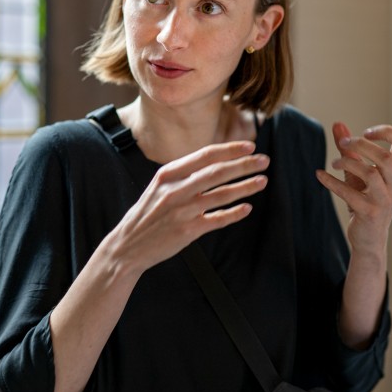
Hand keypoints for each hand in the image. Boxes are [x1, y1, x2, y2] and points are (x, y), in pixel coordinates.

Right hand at [110, 141, 268, 274]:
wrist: (128, 245)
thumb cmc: (147, 213)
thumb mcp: (159, 186)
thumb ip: (183, 174)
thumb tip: (215, 161)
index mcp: (168, 174)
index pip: (204, 156)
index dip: (229, 150)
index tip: (249, 147)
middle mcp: (175, 190)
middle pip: (217, 173)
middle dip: (244, 165)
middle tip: (264, 161)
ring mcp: (182, 211)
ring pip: (221, 195)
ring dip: (245, 187)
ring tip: (262, 181)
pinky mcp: (187, 231)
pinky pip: (217, 220)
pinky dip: (234, 214)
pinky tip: (247, 208)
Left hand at [315, 122, 391, 257]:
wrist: (368, 238)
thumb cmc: (364, 201)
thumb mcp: (356, 172)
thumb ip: (349, 149)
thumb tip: (337, 124)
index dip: (387, 132)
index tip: (366, 133)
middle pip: (385, 156)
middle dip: (361, 145)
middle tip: (342, 144)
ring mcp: (384, 200)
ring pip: (370, 173)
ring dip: (347, 163)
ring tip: (333, 163)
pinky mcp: (369, 213)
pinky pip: (350, 193)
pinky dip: (332, 182)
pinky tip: (319, 175)